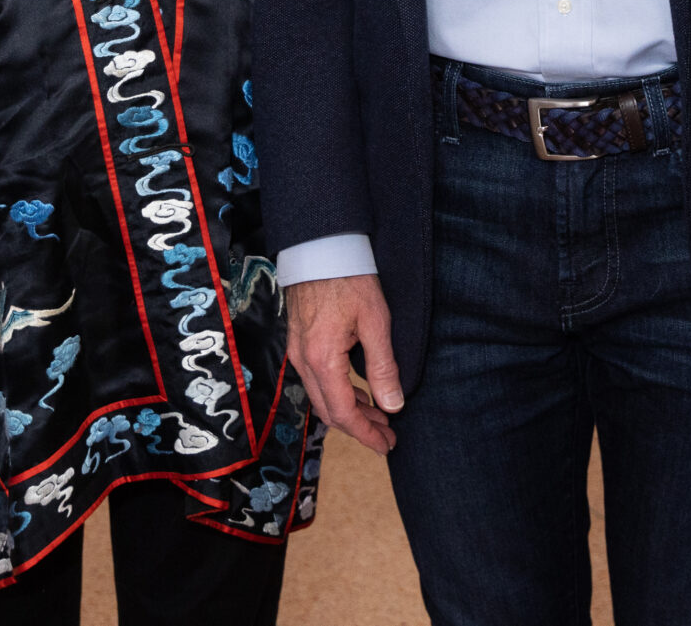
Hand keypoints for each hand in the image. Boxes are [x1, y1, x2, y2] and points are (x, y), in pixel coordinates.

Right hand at [285, 273, 401, 454]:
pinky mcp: (299, 341)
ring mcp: (298, 351)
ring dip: (349, 411)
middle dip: (359, 428)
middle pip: (329, 410)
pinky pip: (316, 379)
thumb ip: (383, 367)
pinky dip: (337, 393)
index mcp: (323, 360)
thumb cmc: (349, 278)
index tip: (387, 444)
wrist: (319, 245)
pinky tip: (357, 392)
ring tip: (378, 417)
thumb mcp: (375, 322)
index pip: (343, 413)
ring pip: (321, 396)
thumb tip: (393, 405)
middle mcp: (304, 360)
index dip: (365, 434)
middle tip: (387, 436)